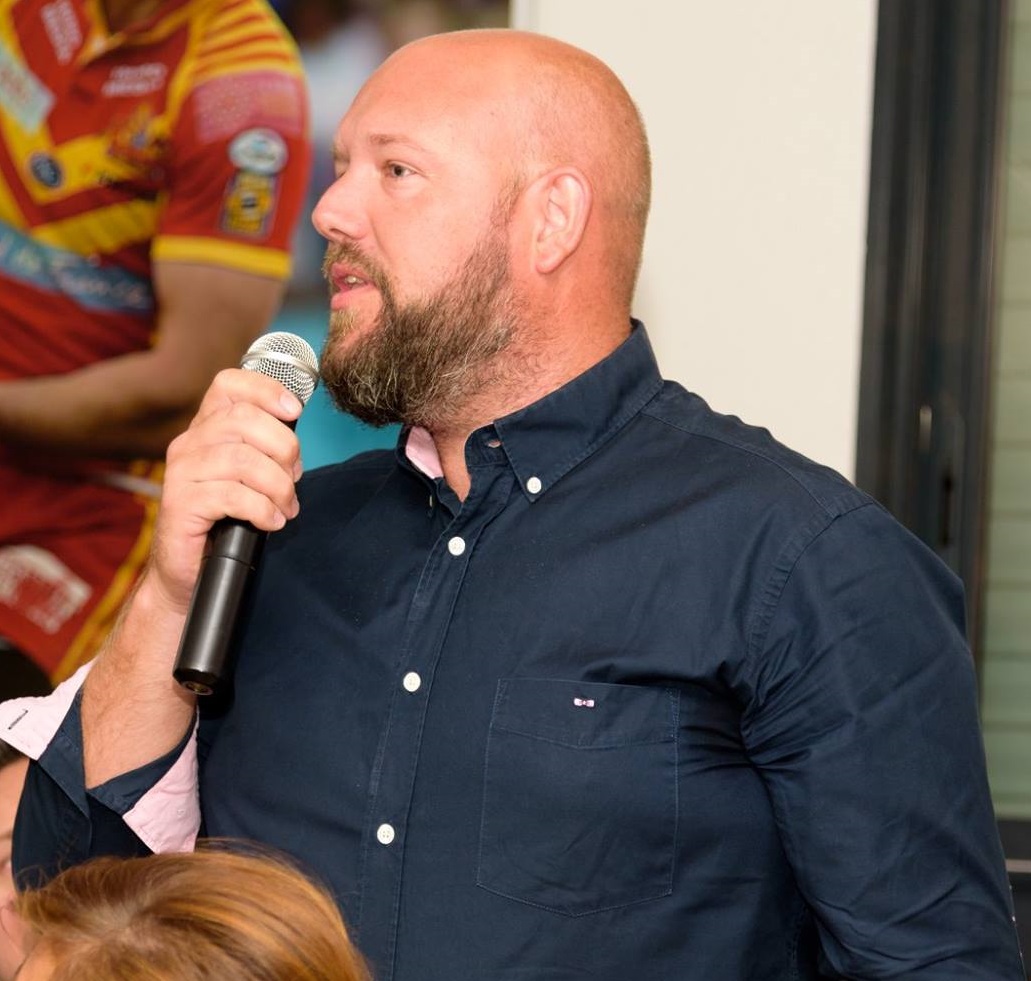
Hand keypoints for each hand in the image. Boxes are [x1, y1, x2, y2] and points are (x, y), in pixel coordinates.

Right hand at [147, 368, 303, 611]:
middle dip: (284, 448)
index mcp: (206, 429)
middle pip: (244, 420)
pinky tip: (271, 521)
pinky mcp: (180, 505)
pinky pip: (232, 496)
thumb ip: (266, 449)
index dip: (266, 389)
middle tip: (295, 478)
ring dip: (278, 485)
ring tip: (286, 507)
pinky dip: (262, 509)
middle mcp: (188, 444)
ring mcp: (181, 473)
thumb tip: (297, 429)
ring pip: (242, 459)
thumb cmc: (226, 522)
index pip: (229, 385)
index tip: (295, 410)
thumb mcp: (249, 477)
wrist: (190, 572)